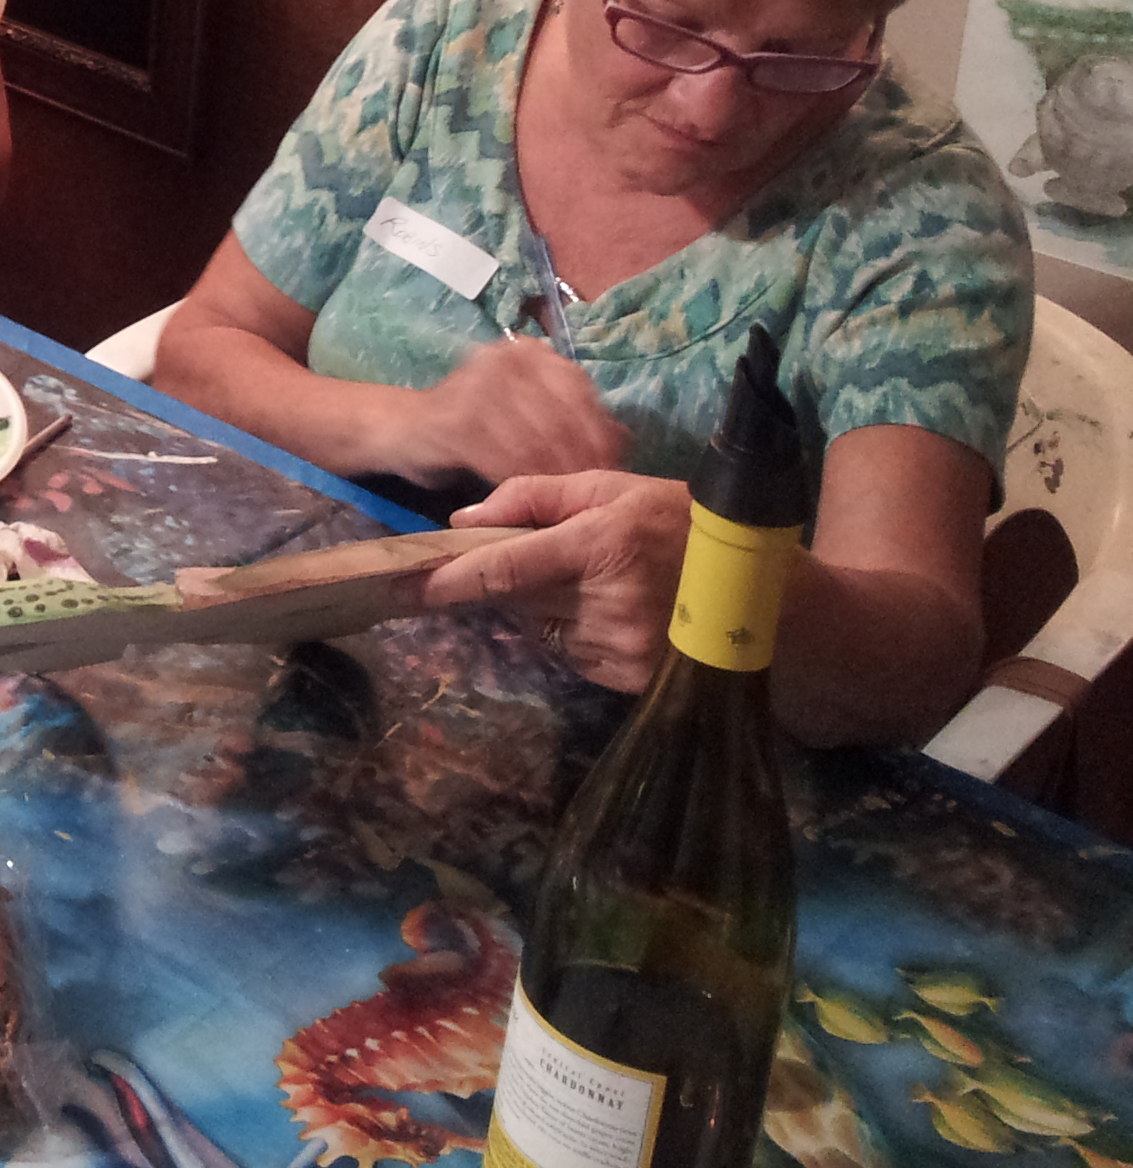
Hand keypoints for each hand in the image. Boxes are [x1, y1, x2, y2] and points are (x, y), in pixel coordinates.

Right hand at [377, 339, 628, 488]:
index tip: (616, 469)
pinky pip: (501, 457)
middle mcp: (504, 358)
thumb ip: (570, 419)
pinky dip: (521, 482)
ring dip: (556, 475)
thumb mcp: (528, 413)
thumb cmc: (474, 427)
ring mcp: (476, 385)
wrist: (401, 430)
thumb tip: (625, 439)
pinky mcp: (453, 420)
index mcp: (529, 352)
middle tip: (594, 495)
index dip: (601, 432)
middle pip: (562, 416)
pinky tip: (530, 502)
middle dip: (583, 459)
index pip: (579, 391)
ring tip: (568, 505)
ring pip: (536, 439)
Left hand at [424, 470, 691, 688]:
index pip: (504, 570)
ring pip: (539, 626)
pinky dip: (572, 630)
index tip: (402, 585)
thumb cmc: (684, 524)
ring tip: (593, 580)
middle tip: (520, 560)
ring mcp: (620, 648)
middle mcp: (607, 603)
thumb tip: (463, 522)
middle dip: (497, 581)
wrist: (764, 594)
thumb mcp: (613, 488)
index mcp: (601, 546)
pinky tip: (611, 609)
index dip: (449, 579)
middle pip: (514, 598)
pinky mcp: (629, 679)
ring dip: (543, 605)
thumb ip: (534, 497)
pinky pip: (570, 652)